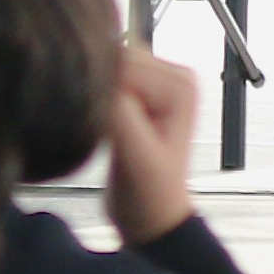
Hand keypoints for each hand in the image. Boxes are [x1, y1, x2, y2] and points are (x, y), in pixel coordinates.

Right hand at [102, 45, 203, 246]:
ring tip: (112, 131)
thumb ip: (119, 112)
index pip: (124, 63)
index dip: (106, 93)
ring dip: (95, 96)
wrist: (149, 214)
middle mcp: (173, 73)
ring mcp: (154, 80)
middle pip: (112, 59)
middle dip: (101, 92)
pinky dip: (92, 97)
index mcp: (182, 84)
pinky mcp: (135, 88)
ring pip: (102, 66)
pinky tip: (106, 125)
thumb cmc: (149, 192)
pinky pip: (99, 75)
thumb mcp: (135, 155)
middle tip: (114, 133)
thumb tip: (94, 75)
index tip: (115, 130)